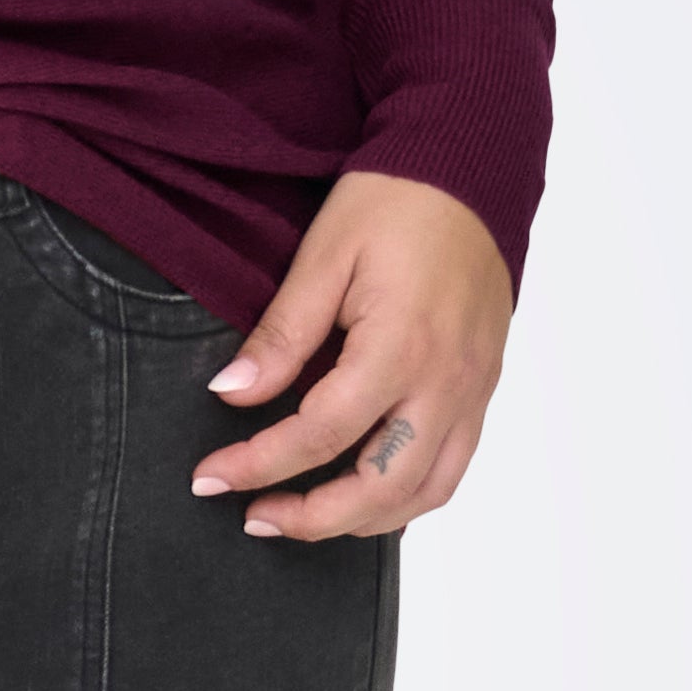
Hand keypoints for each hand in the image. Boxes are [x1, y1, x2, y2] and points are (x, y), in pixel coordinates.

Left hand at [194, 172, 513, 540]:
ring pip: (424, 493)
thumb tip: (231, 394)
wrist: (470, 172)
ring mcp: (472, 390)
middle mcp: (447, 381)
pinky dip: (403, 497)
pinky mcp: (481, 389)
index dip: (259, 463)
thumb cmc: (395, 202)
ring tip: (301, 515)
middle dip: (311, 516)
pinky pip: (450, 468)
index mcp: (403, 346)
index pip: (321, 433)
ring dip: (360, 518)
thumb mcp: (324, 257)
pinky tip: (359, 492)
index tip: (210, 478)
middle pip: (380, 487)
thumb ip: (281, 336)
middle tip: (253, 515)